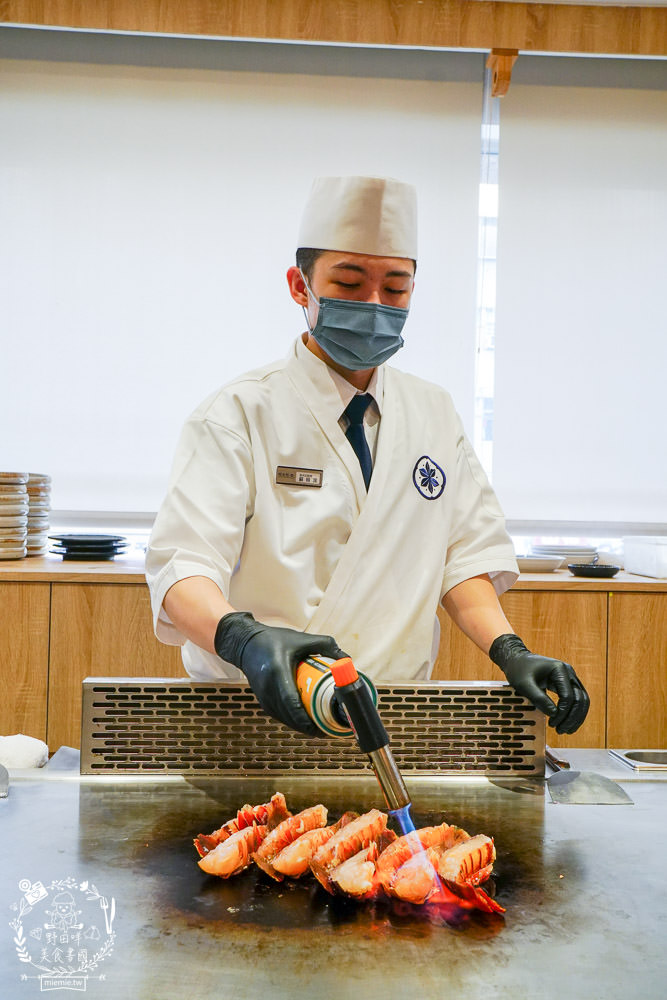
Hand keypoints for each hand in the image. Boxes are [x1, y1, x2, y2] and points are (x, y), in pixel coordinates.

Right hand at [214, 611, 346, 734]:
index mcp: (277, 672)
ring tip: (321, 728)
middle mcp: (268, 688)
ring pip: (285, 719)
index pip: (291, 702)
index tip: (323, 725)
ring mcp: (263, 697)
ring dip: (302, 726)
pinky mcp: (262, 701)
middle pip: (290, 716)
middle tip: (329, 729)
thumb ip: (326, 645)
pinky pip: (280, 716)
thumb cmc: (274, 640)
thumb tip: (347, 659)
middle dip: (309, 726)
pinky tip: (306, 722)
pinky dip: (293, 721)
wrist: (246, 644)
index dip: (307, 718)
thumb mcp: (301, 639)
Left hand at [489, 634, 589, 733]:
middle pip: (580, 699)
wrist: (517, 660)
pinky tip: (568, 724)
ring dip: (576, 717)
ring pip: (582, 700)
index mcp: (559, 669)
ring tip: (565, 730)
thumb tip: (554, 714)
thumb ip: (538, 698)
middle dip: (572, 717)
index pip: (568, 696)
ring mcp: (569, 678)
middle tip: (561, 730)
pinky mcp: (567, 684)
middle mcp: (568, 673)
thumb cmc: (519, 669)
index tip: (552, 723)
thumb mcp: (524, 684)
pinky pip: (576, 700)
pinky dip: (574, 713)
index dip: (562, 713)